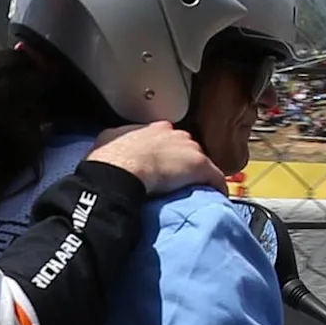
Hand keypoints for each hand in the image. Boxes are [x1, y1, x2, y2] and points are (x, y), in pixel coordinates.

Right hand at [85, 121, 224, 194]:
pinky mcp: (201, 166)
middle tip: (174, 178)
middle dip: (182, 161)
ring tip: (191, 189)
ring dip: (196, 174)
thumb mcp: (109, 139)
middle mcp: (176, 133)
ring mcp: (190, 149)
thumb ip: (119, 139)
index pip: (167, 138)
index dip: (165, 152)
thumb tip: (115, 145)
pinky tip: (216, 196)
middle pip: (186, 148)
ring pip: (199, 161)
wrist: (122, 168)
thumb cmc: (111, 157)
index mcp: (155, 128)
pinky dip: (216, 186)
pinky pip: (215, 177)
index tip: (161, 163)